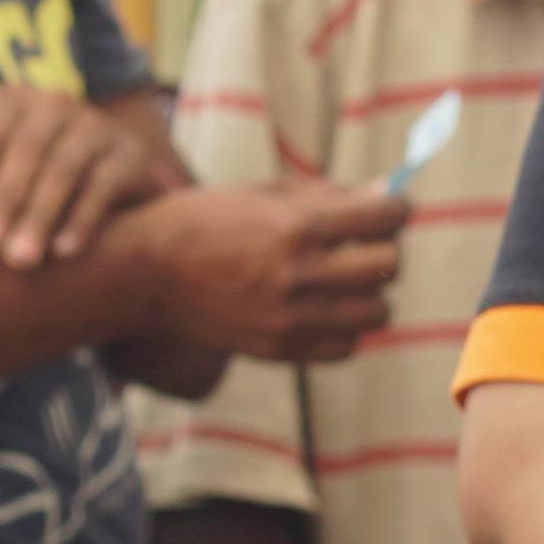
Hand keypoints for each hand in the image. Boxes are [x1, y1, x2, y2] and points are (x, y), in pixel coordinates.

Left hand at [0, 84, 170, 267]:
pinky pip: (104, 187)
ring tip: (20, 258)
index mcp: (18, 101)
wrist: (111, 173)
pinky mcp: (131, 154)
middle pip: (27, 151)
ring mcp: (99, 125)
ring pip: (65, 169)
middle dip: (4, 200)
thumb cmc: (35, 174)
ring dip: (39, 216)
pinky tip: (63, 252)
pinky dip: (81, 220)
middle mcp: (59, 103)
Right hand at [117, 179, 402, 368]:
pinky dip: (348, 328)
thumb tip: (389, 196)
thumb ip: (329, 197)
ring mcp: (289, 318)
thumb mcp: (265, 193)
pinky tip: (327, 307)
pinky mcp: (280, 350)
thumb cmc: (205, 220)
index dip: (398, 208)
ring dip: (372, 292)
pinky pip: (347, 346)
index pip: (383, 218)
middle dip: (386, 248)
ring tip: (347, 278)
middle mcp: (297, 274)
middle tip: (368, 242)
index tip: (393, 208)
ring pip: (377, 311)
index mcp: (295, 227)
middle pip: (388, 265)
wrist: (145, 273)